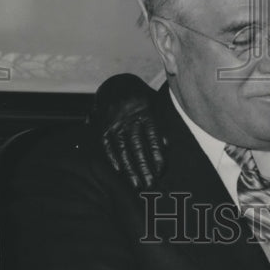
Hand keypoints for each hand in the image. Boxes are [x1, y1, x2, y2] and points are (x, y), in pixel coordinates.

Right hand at [90, 73, 164, 188]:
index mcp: (145, 111)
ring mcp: (114, 123)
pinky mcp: (103, 127)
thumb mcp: (155, 106)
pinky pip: (107, 146)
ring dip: (130, 169)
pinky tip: (119, 172)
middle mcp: (129, 117)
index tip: (161, 171)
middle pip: (137, 146)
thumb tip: (167, 146)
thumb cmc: (141, 99)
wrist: (116, 84)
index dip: (157, 155)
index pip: (153, 136)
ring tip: (137, 185)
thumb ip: (161, 125)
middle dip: (144, 167)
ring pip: (122, 149)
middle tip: (150, 185)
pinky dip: (113, 159)